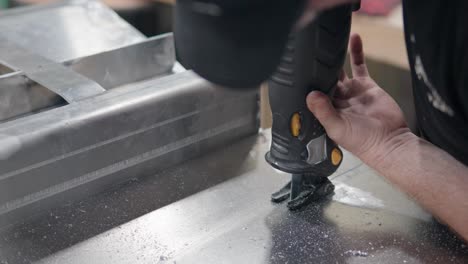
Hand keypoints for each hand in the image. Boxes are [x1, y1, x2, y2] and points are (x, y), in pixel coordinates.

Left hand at [306, 34, 410, 165]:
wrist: (390, 141)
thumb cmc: (362, 141)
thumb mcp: (337, 128)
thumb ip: (323, 112)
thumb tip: (311, 95)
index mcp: (325, 111)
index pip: (312, 93)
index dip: (307, 82)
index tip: (300, 68)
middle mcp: (335, 100)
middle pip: (322, 79)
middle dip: (317, 68)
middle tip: (311, 51)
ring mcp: (350, 91)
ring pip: (338, 69)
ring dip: (333, 56)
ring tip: (327, 41)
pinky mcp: (365, 85)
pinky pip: (359, 65)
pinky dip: (355, 51)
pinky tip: (352, 38)